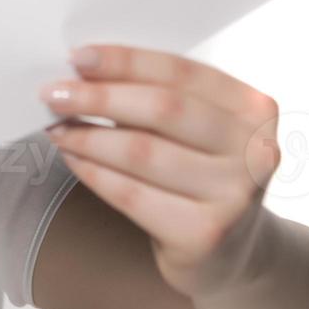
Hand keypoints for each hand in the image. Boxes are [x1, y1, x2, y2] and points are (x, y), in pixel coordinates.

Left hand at [39, 44, 281, 298]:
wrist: (231, 252)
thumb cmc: (202, 174)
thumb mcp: (199, 130)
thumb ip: (159, 99)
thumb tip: (84, 76)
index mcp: (255, 108)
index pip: (182, 72)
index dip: (126, 61)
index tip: (77, 57)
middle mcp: (255, 150)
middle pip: (163, 109)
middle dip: (99, 97)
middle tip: (53, 93)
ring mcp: (234, 196)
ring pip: (142, 152)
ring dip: (88, 136)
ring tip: (56, 128)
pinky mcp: (204, 234)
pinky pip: (131, 194)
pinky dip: (94, 172)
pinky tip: (73, 159)